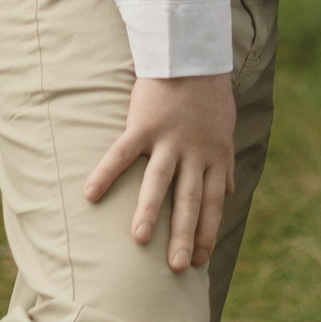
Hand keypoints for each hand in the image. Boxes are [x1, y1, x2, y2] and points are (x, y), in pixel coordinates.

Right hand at [83, 71, 236, 271]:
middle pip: (189, 200)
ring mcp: (169, 139)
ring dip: (150, 211)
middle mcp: (194, 153)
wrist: (192, 54)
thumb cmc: (209, 95)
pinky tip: (90, 195)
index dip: (207, 232)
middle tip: (177, 267)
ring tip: (139, 240)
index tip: (201, 260)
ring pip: (159, 181)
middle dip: (184, 235)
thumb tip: (229, 190)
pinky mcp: (144, 124)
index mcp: (214, 157)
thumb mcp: (225, 130)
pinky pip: (122, 153)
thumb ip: (224, 163)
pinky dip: (106, 173)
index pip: (212, 203)